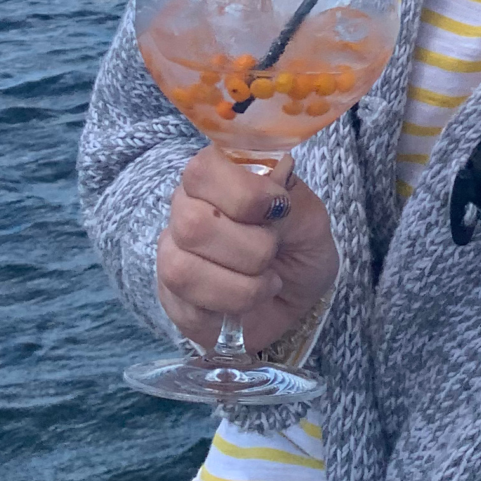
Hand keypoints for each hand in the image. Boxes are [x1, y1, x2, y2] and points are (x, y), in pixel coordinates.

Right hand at [155, 142, 337, 356]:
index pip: (201, 171)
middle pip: (192, 224)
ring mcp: (172, 254)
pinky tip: (247, 303)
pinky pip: (188, 309)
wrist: (296, 296)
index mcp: (215, 177)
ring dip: (241, 285)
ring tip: (264, 282)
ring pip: (182, 269)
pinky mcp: (171, 298)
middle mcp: (185, 210)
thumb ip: (288, 198)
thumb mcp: (309, 217)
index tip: (278, 207)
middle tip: (272, 252)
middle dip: (251, 248)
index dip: (243, 193)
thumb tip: (269, 186)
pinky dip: (232, 309)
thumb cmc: (299, 246)